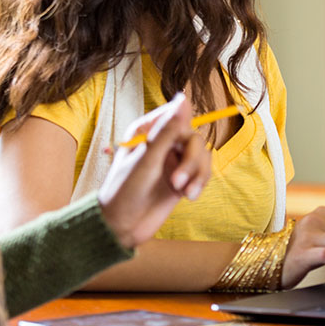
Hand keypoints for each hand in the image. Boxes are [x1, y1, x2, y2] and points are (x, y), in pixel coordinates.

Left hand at [97, 93, 210, 248]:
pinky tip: (189, 196)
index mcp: (146, 131)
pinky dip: (200, 183)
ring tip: (186, 193)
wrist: (121, 227)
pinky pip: (203, 172)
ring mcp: (173, 161)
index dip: (183, 128)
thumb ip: (167, 130)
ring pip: (202, 156)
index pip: (175, 116)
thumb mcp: (146, 159)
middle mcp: (162, 143)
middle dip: (191, 161)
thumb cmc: (124, 191)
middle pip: (193, 139)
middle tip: (178, 182)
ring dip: (198, 174)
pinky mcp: (182, 178)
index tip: (180, 146)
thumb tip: (183, 98)